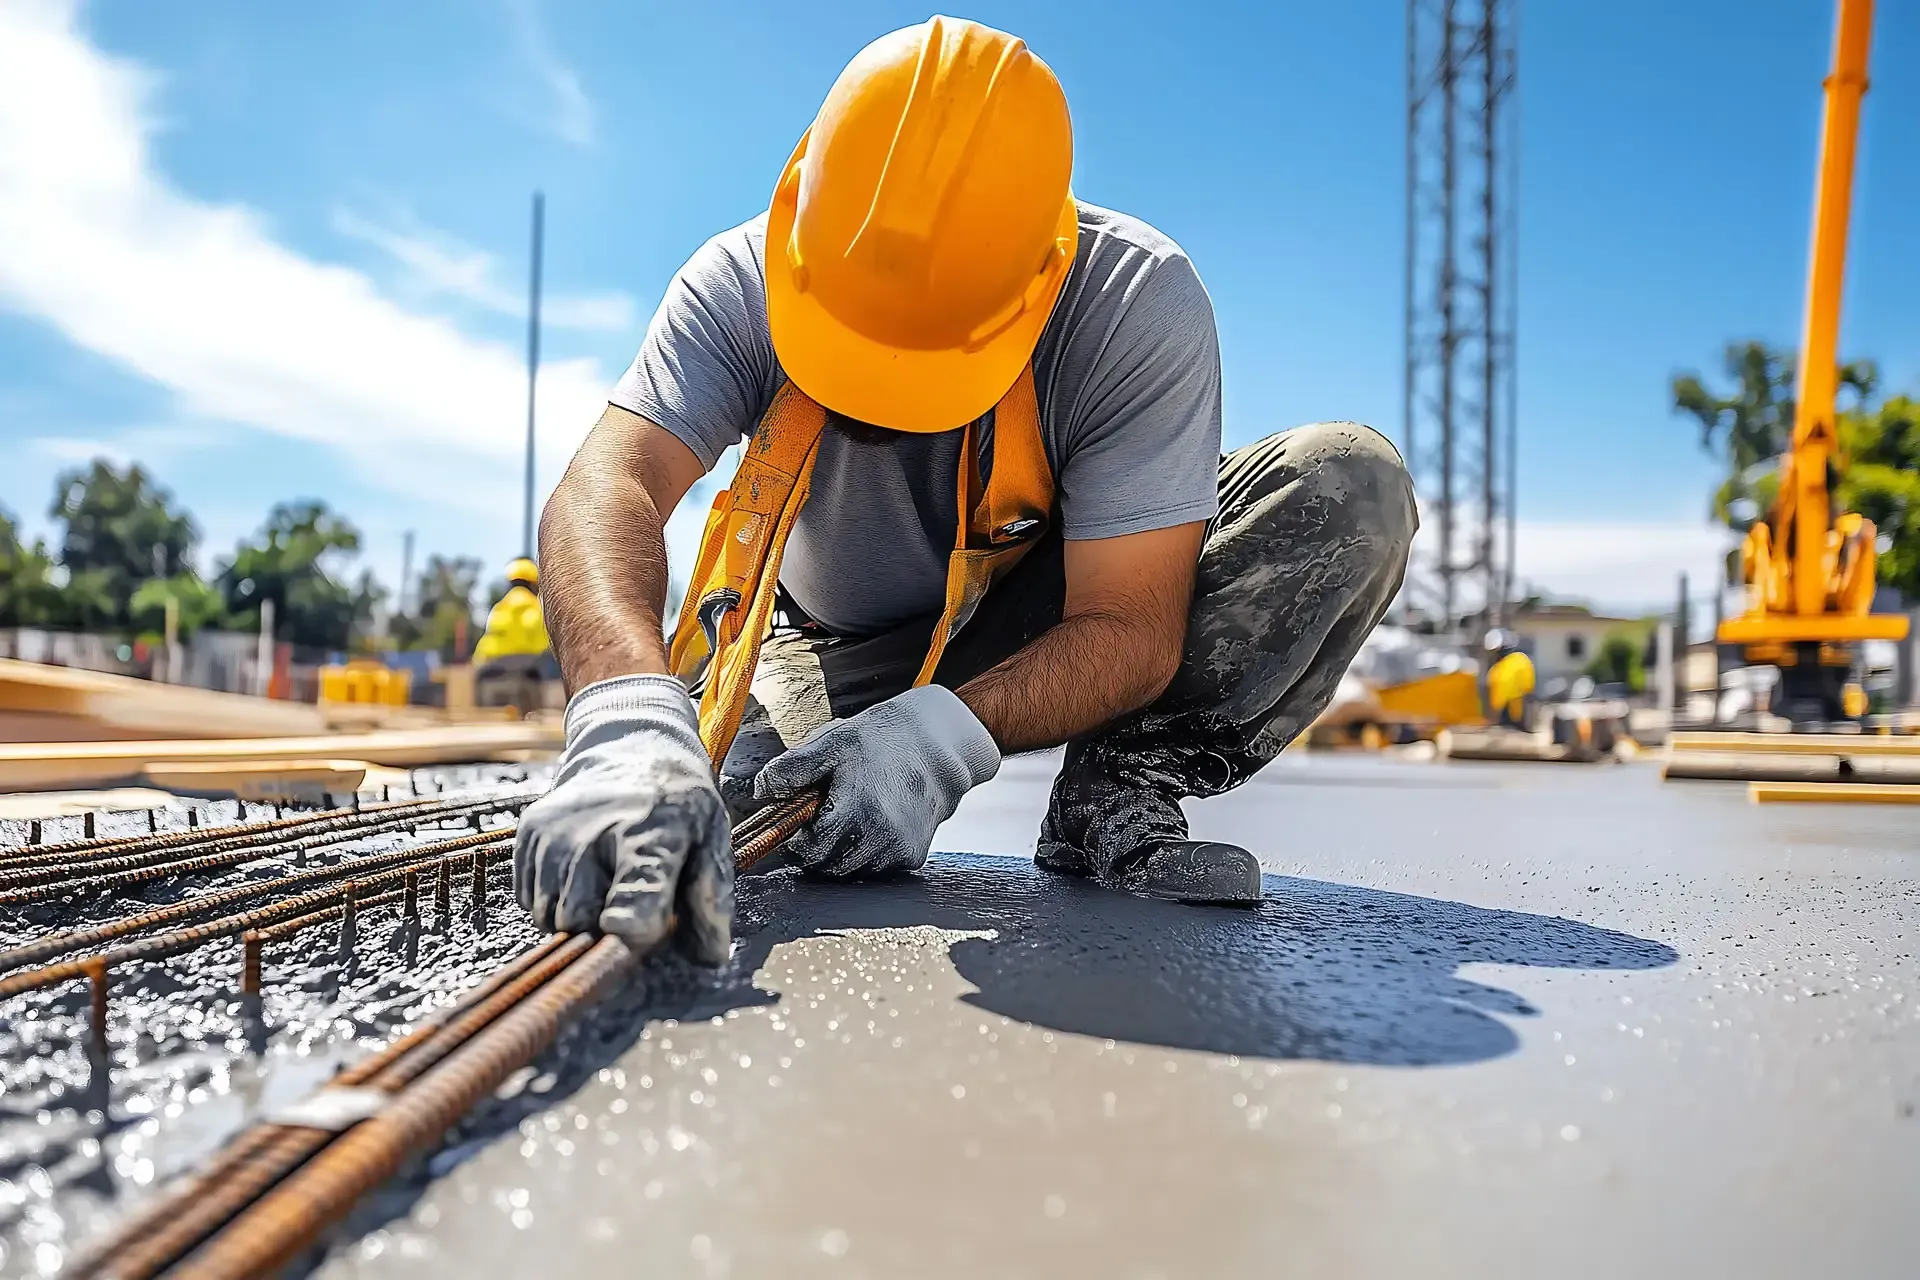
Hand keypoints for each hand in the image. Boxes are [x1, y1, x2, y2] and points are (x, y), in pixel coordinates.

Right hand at [514, 675, 732, 963]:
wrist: (630, 747)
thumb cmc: (677, 803)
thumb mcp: (712, 837)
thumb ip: (712, 897)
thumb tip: (711, 957)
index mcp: (649, 834)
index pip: (634, 890)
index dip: (631, 922)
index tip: (628, 933)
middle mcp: (592, 833)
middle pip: (581, 920)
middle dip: (606, 930)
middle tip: (633, 907)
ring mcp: (553, 833)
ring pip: (550, 917)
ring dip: (579, 917)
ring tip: (608, 885)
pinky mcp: (527, 833)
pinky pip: (529, 900)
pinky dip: (554, 900)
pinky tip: (583, 873)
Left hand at [753, 684, 999, 877]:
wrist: (938, 747)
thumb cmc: (882, 741)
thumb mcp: (832, 744)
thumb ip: (791, 768)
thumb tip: (761, 791)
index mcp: (856, 811)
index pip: (808, 850)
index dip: (799, 836)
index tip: (804, 818)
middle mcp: (880, 837)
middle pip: (827, 865)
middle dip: (817, 846)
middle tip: (824, 815)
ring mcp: (898, 850)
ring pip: (850, 870)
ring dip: (841, 851)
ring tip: (850, 815)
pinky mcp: (912, 857)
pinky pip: (875, 868)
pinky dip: (866, 853)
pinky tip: (872, 823)